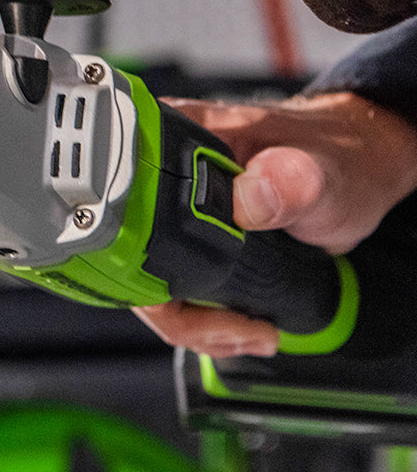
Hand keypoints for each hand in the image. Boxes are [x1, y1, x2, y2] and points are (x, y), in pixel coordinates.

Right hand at [134, 92, 416, 356]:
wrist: (350, 170)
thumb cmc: (334, 158)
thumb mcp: (320, 171)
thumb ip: (291, 180)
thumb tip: (250, 198)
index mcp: (167, 140)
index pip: (122, 208)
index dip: (146, 261)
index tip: (201, 292)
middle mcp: (155, 172)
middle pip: (126, 256)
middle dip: (178, 309)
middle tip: (235, 326)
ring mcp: (167, 207)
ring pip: (146, 281)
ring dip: (192, 322)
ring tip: (245, 330)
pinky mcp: (184, 235)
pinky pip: (170, 287)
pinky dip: (200, 319)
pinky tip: (237, 324)